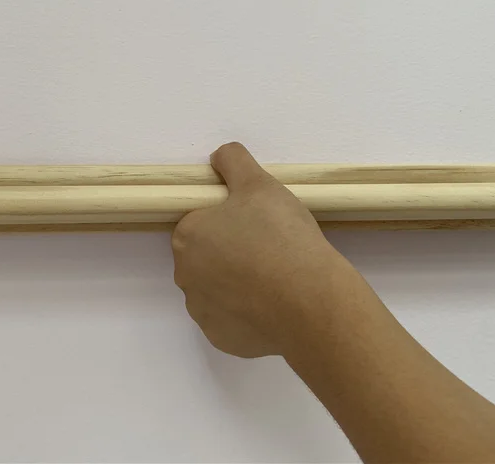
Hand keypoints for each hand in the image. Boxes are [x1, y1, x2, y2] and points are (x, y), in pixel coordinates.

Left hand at [171, 142, 347, 357]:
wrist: (310, 301)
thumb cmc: (281, 236)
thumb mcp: (260, 184)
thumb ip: (234, 162)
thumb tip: (219, 155)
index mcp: (187, 236)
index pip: (200, 222)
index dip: (228, 220)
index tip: (256, 224)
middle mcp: (184, 276)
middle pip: (205, 256)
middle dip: (230, 252)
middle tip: (269, 248)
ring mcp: (201, 312)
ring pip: (217, 289)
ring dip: (237, 284)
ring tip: (275, 278)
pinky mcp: (221, 339)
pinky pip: (231, 319)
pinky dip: (247, 313)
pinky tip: (273, 305)